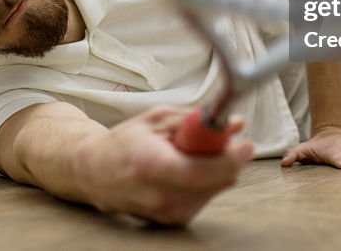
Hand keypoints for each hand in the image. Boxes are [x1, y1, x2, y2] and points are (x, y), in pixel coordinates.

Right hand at [79, 106, 252, 225]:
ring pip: (215, 189)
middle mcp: (160, 196)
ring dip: (214, 169)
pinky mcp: (172, 221)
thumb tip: (234, 124)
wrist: (95, 172)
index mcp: (152, 166)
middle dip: (226, 158)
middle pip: (215, 181)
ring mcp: (167, 213)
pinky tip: (185, 170)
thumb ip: (196, 120)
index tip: (244, 144)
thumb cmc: (124, 143)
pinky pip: (205, 197)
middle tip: (218, 140)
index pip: (202, 171)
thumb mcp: (157, 119)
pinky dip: (204, 181)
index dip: (230, 158)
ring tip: (188, 154)